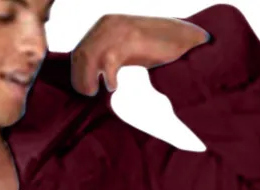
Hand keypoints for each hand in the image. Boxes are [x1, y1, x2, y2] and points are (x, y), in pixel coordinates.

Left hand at [68, 14, 210, 95]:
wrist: (182, 38)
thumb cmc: (153, 47)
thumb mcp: (124, 49)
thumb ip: (107, 55)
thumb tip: (89, 75)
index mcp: (104, 25)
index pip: (79, 49)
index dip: (77, 72)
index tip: (85, 89)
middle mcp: (107, 24)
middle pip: (80, 54)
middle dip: (80, 78)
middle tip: (90, 95)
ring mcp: (118, 30)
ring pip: (89, 58)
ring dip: (89, 79)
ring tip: (97, 92)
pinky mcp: (130, 39)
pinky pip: (109, 61)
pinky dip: (108, 77)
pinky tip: (114, 87)